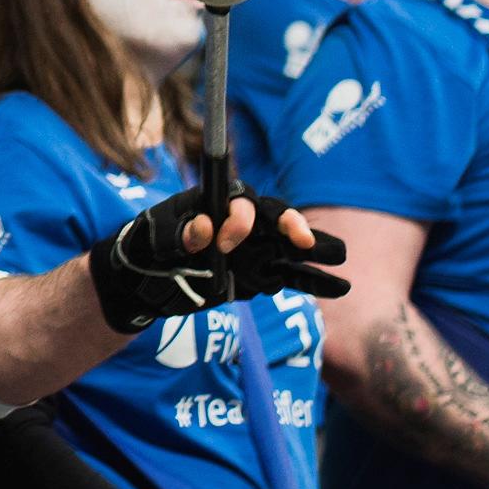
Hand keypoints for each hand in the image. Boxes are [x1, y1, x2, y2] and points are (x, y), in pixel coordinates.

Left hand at [85, 176, 349, 328]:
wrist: (149, 278)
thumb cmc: (148, 246)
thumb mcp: (154, 237)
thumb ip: (179, 233)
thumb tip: (204, 228)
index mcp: (217, 202)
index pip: (240, 201)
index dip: (240, 218)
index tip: (225, 243)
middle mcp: (242, 220)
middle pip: (274, 215)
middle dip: (290, 224)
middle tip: (302, 240)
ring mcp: (255, 247)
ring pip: (291, 244)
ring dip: (315, 248)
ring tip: (339, 255)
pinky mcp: (261, 274)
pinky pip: (292, 276)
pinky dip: (315, 281)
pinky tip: (340, 287)